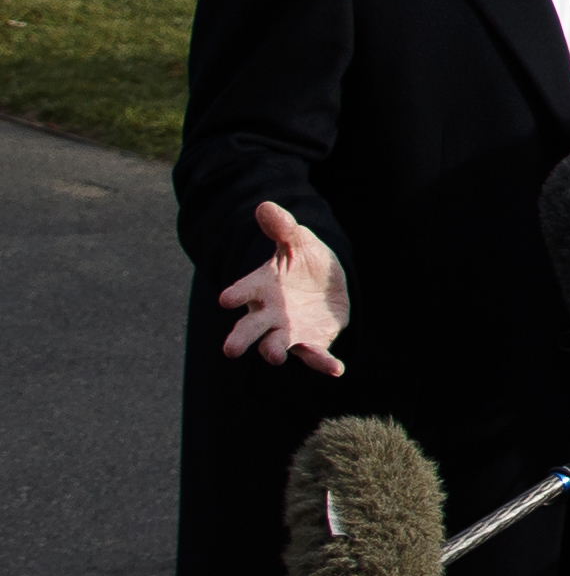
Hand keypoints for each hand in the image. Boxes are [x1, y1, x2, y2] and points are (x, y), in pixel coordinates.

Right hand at [214, 201, 348, 375]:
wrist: (325, 284)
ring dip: (274, 350)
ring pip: (276, 344)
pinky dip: (324, 363)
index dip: (236, 294)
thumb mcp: (297, 241)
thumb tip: (266, 206)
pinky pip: (316, 355)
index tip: (227, 299)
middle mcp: (270, 313)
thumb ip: (282, 228)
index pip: (244, 291)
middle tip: (230, 350)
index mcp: (261, 287)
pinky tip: (336, 368)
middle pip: (251, 327)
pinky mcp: (312, 342)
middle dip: (241, 337)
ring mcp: (289, 331)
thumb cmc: (303, 261)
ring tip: (273, 356)